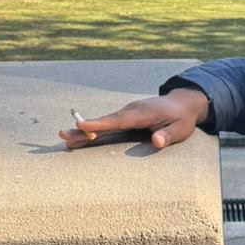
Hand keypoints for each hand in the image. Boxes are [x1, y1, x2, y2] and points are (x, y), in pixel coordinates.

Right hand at [58, 89, 207, 150]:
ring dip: (84, 131)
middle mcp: (130, 111)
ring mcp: (126, 114)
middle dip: (83, 129)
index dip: (99, 124)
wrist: (182, 103)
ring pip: (102, 124)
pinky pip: (107, 125)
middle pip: (104, 122)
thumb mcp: (180, 129)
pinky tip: (79, 138)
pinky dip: (92, 131)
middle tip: (63, 136)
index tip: (81, 126)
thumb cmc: (181, 119)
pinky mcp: (124, 118)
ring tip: (64, 140)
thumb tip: (157, 141)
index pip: (118, 120)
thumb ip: (168, 135)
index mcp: (142, 114)